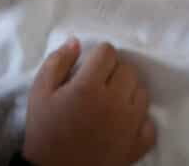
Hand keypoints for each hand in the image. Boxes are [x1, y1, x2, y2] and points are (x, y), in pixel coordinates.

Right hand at [23, 38, 154, 165]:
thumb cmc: (44, 131)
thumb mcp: (39, 92)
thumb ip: (57, 62)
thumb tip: (77, 42)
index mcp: (88, 87)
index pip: (108, 52)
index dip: (98, 57)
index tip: (90, 68)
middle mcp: (114, 102)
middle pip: (128, 69)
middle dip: (114, 72)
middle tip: (99, 85)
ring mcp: (129, 125)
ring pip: (142, 92)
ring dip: (128, 93)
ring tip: (111, 103)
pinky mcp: (136, 145)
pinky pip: (150, 123)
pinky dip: (140, 121)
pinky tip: (124, 123)